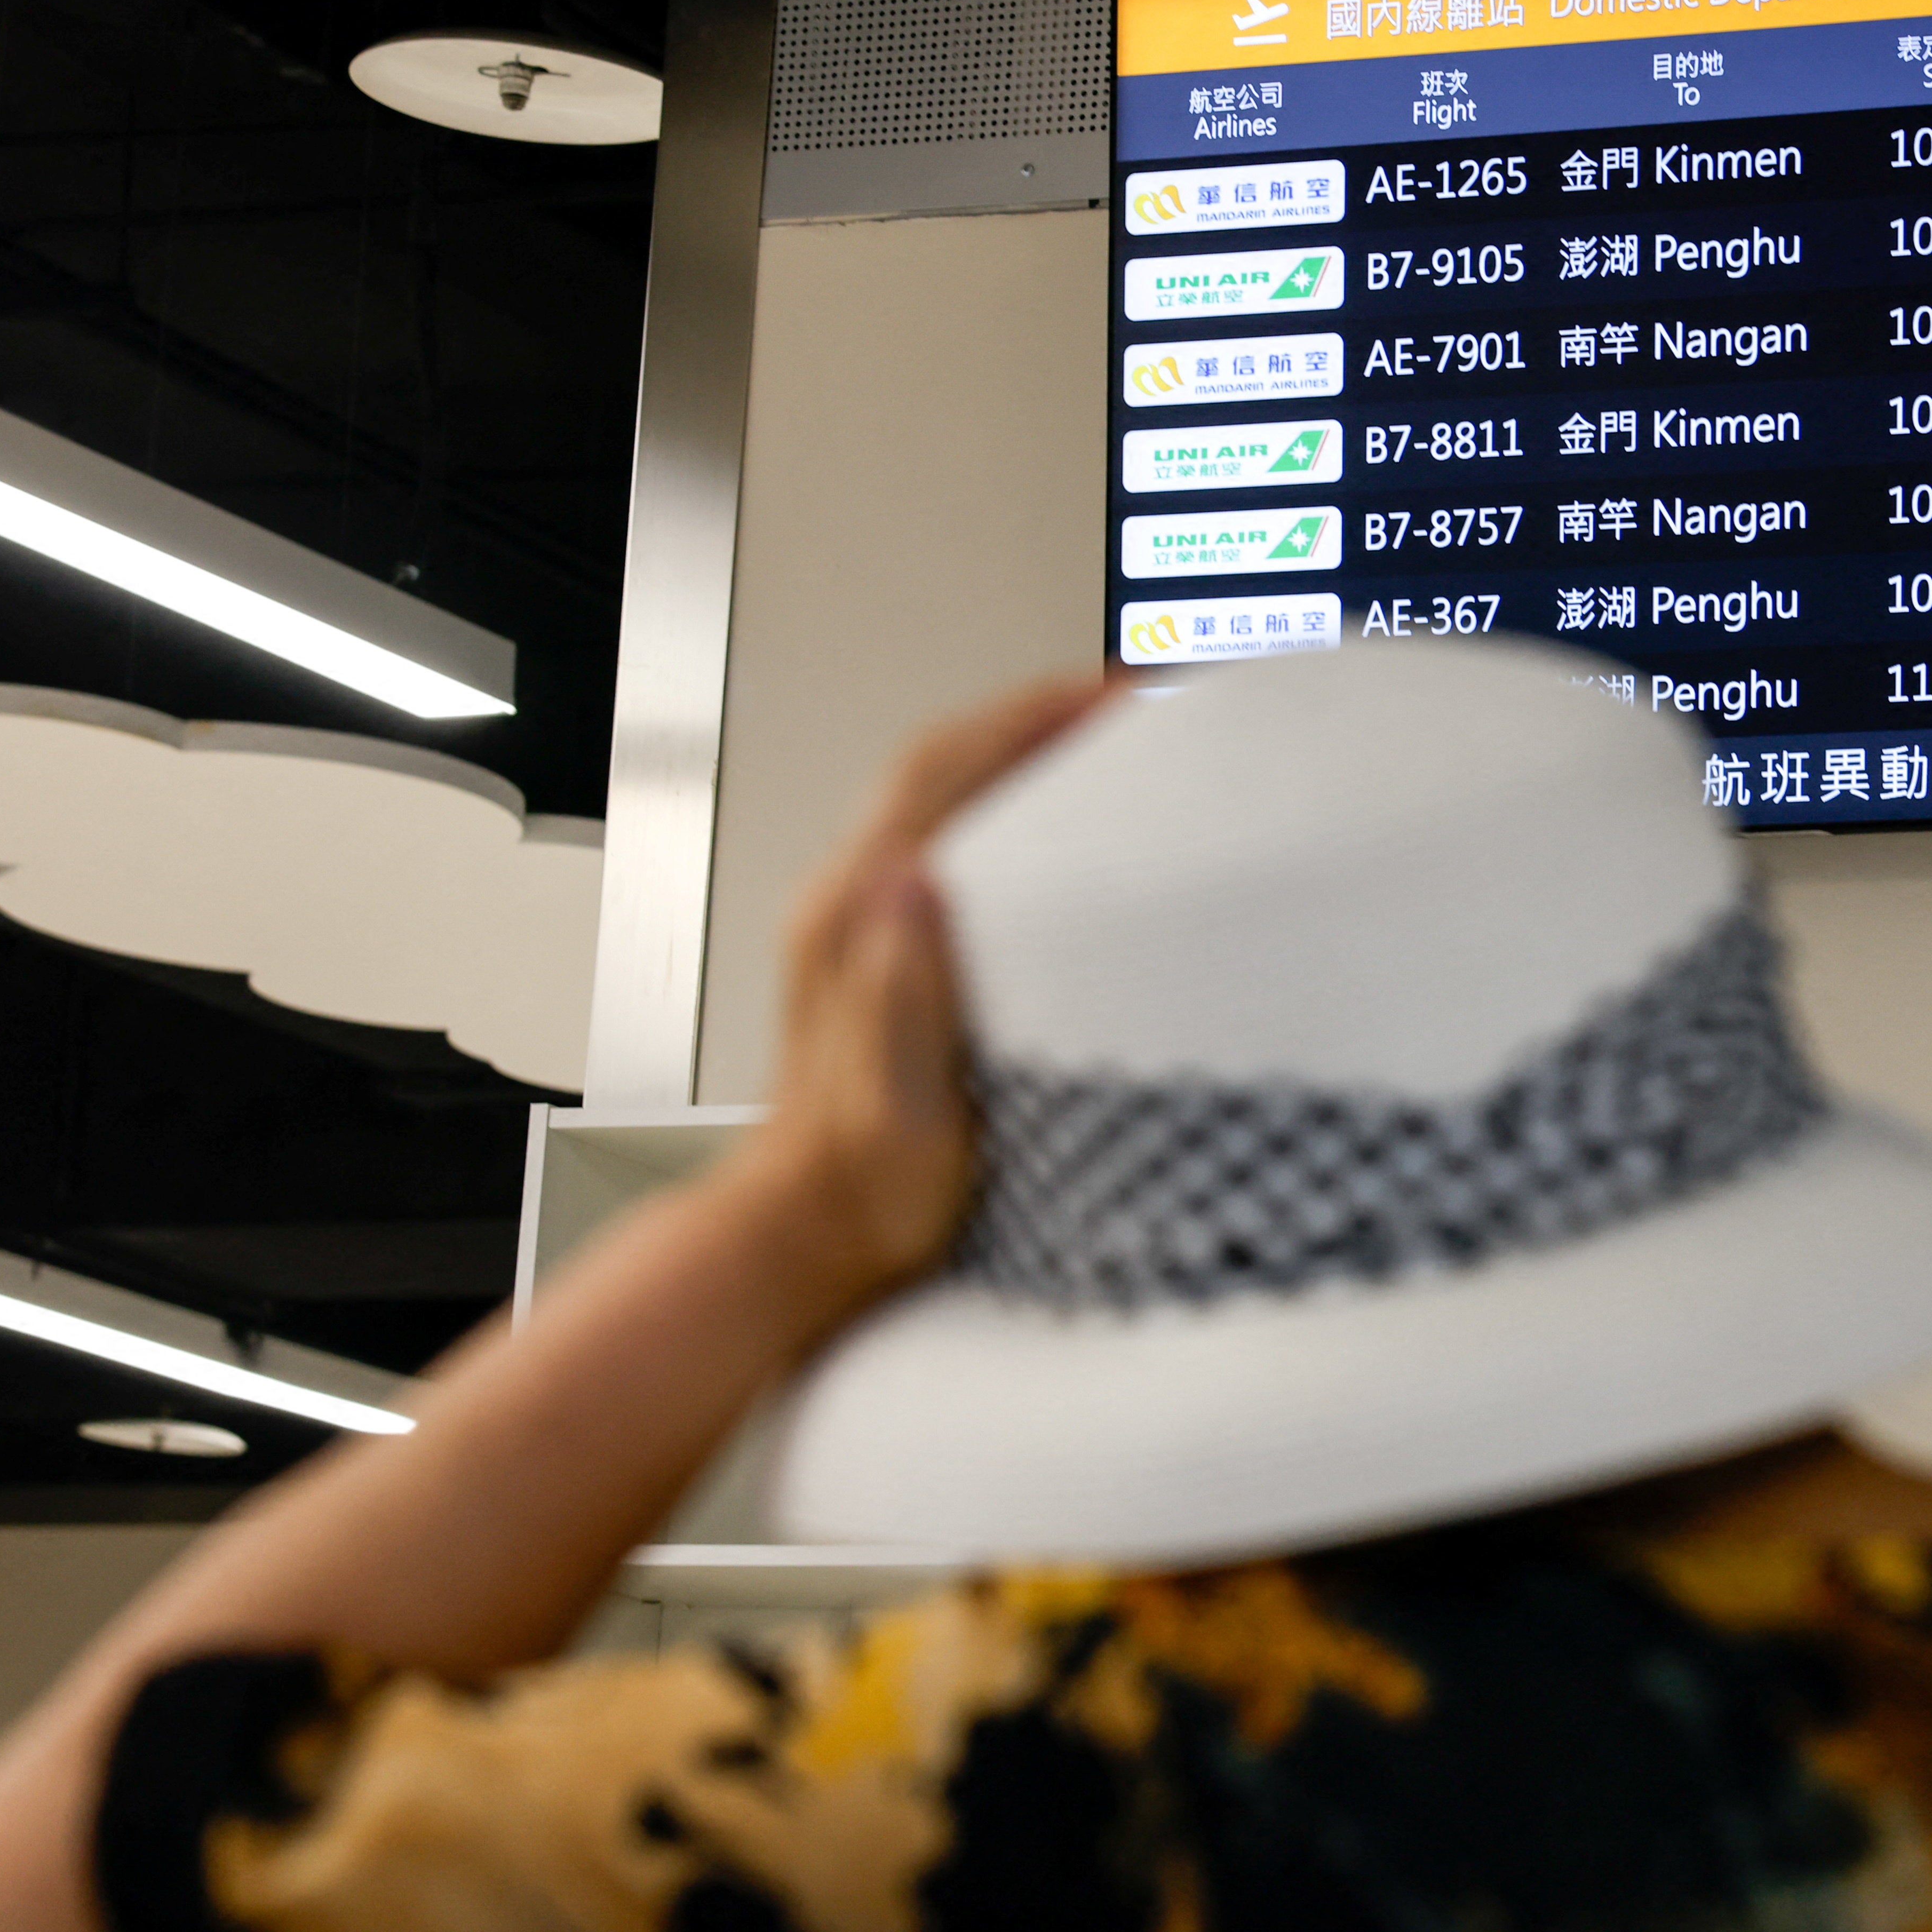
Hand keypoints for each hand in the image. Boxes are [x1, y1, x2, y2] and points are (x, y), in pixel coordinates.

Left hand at [740, 673, 1113, 1308]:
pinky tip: (1057, 823)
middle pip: (944, 762)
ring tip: (1105, 739)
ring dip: (1019, 750)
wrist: (804, 1236)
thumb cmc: (863, 1190)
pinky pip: (947, 838)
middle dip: (1034, 714)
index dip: (1028, 721)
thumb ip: (899, 995)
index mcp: (857, 920)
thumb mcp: (895, 1105)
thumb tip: (915, 880)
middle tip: (1127, 698)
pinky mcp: (879, 948)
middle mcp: (850, 903)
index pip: (946, 774)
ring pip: (943, 792)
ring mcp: (860, 921)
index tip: (1108, 695)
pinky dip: (1007, 803)